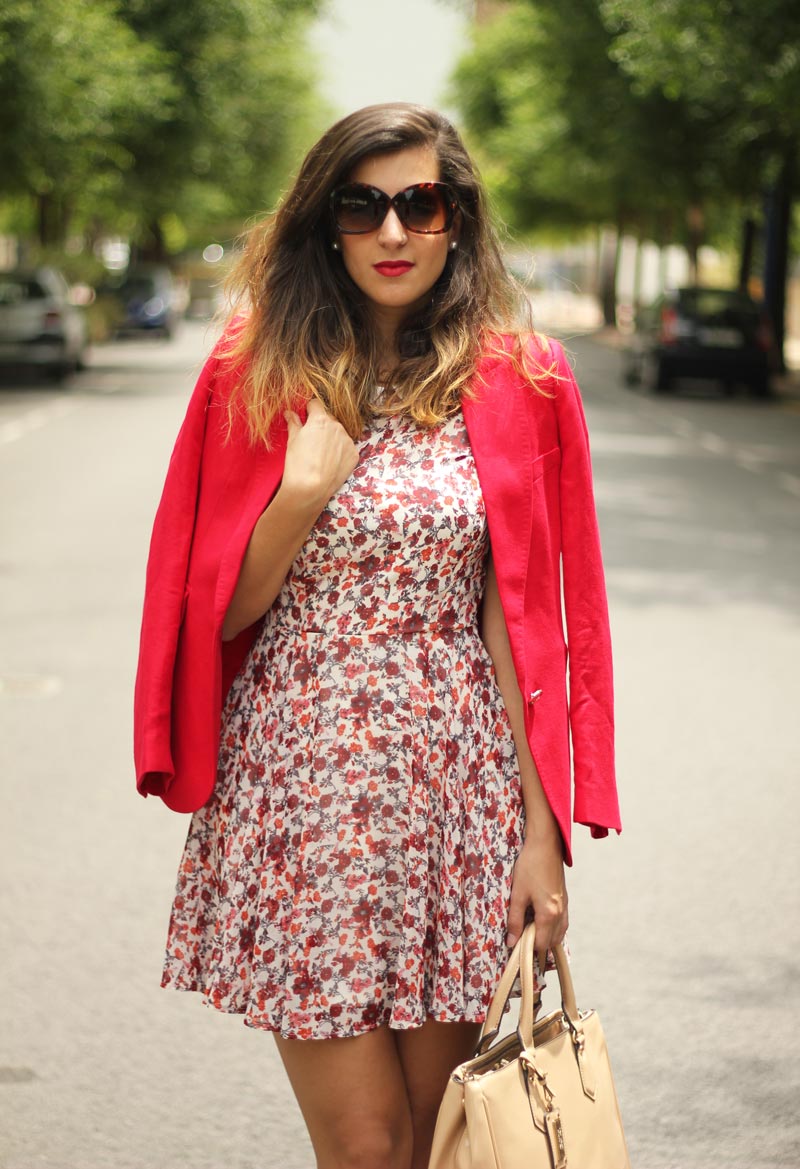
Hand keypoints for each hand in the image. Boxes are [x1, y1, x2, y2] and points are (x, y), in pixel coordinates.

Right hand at [281, 399, 358, 511]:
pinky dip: (339, 451)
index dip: (309, 410)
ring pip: (339, 433)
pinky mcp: (354, 454)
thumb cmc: (298, 464)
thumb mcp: (292, 440)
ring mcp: (347, 440)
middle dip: (321, 425)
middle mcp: (337, 426)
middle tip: (311, 440)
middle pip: (328, 418)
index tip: (305, 417)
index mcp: (320, 419)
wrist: (311, 488)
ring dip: (331, 437)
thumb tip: (289, 413)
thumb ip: (293, 423)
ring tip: (320, 454)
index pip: (316, 404)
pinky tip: (330, 462)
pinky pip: (346, 447)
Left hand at [506, 831, 567, 969]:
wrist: (546, 845)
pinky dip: (553, 929)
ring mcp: (565, 906)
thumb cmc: (529, 866)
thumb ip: (515, 920)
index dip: (527, 950)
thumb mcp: (518, 894)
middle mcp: (560, 913)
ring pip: (559, 934)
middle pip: (551, 942)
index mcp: (548, 914)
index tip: (514, 948)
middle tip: (520, 941)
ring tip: (530, 934)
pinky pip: (562, 923)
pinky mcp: (565, 899)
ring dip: (546, 939)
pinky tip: (542, 923)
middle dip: (537, 946)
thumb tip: (512, 943)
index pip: (540, 944)